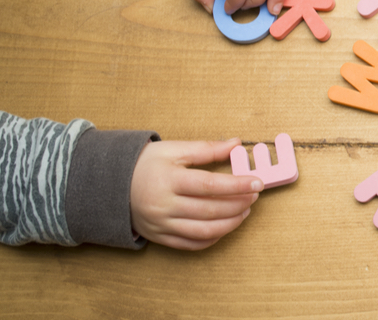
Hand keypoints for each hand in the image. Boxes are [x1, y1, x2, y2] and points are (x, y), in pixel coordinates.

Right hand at [130, 138, 262, 250]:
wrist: (109, 184)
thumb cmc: (144, 164)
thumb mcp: (173, 149)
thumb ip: (206, 148)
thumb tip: (236, 144)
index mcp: (169, 180)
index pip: (210, 185)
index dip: (237, 185)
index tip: (257, 183)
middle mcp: (164, 205)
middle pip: (210, 210)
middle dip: (238, 204)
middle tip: (254, 196)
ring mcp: (162, 225)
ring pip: (204, 231)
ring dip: (231, 223)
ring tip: (245, 211)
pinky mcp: (160, 237)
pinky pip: (192, 244)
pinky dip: (213, 237)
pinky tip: (226, 225)